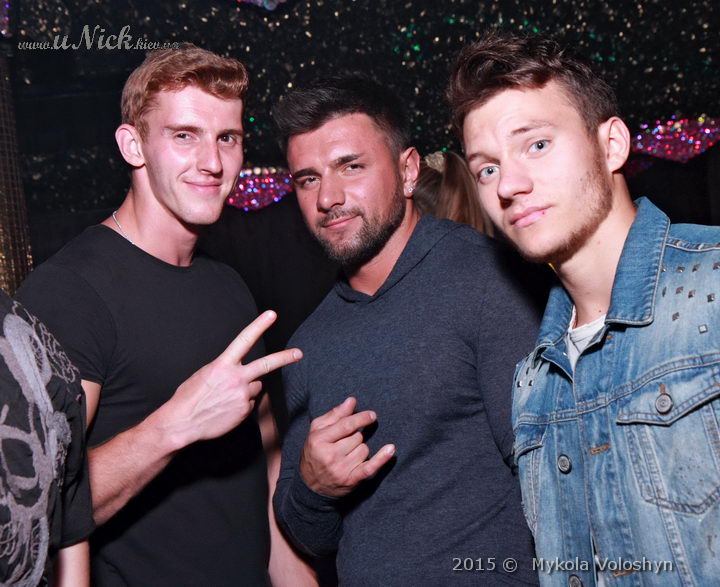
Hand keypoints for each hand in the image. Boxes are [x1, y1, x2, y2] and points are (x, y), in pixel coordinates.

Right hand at [155, 310, 301, 448]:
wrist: (182, 423)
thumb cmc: (189, 397)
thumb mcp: (204, 374)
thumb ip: (225, 369)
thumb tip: (238, 372)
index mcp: (223, 365)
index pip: (245, 340)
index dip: (259, 325)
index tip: (271, 315)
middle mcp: (236, 378)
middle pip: (266, 364)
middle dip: (285, 357)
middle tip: (298, 353)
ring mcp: (242, 395)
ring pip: (255, 387)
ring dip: (247, 389)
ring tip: (226, 397)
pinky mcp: (244, 411)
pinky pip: (249, 403)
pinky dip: (241, 405)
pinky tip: (226, 409)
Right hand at [299, 397, 394, 496]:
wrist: (311, 486)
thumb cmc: (315, 452)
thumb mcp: (317, 431)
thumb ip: (335, 415)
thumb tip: (352, 401)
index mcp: (319, 440)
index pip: (346, 425)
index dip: (361, 418)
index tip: (372, 415)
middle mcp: (329, 455)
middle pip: (357, 437)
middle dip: (355, 437)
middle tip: (344, 444)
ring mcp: (341, 469)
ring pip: (364, 449)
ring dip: (360, 449)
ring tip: (347, 455)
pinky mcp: (351, 480)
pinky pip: (370, 467)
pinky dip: (382, 459)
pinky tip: (390, 449)